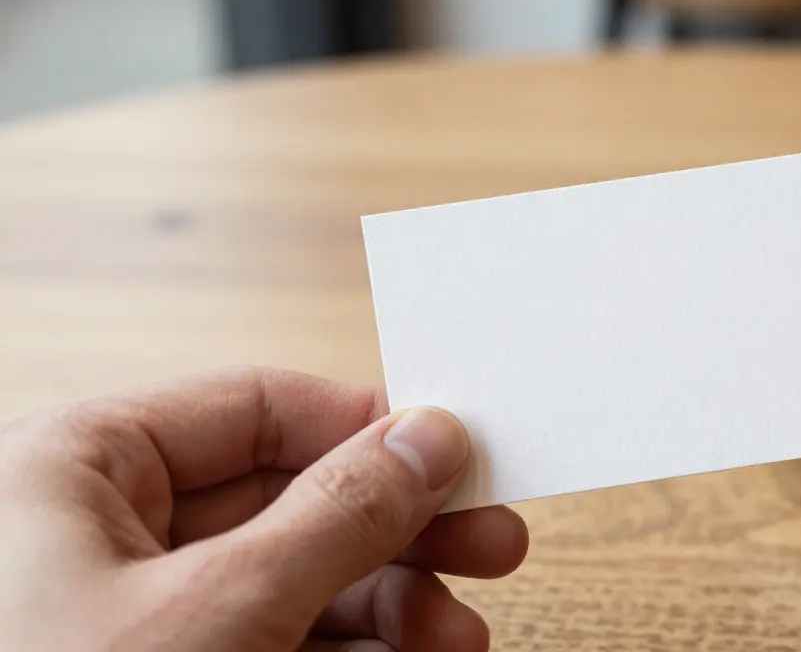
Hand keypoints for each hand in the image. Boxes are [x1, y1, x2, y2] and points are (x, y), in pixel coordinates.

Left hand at [0, 366, 527, 650]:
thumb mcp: (221, 610)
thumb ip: (337, 515)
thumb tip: (429, 440)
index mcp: (78, 470)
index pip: (256, 406)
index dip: (367, 426)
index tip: (458, 455)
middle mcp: (103, 533)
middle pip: (289, 495)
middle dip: (397, 530)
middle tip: (489, 544)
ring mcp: (133, 614)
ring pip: (293, 577)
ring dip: (388, 604)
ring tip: (459, 634)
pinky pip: (275, 642)